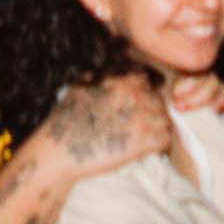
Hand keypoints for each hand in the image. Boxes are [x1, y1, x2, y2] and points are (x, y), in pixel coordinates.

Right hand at [35, 67, 171, 178]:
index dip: (143, 92)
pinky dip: (159, 144)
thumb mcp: (79, 88)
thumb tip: (107, 72)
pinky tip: (147, 148)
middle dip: (152, 110)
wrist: (59, 151)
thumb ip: (99, 77)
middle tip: (142, 124)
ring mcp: (141, 119)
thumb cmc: (65, 120)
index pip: (146, 80)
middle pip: (158, 99)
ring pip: (165, 119)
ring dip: (157, 127)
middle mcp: (134, 96)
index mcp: (119, 81)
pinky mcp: (142, 143)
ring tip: (146, 137)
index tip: (137, 105)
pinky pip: (165, 138)